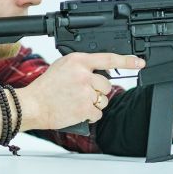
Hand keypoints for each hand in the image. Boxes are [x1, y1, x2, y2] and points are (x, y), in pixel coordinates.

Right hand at [17, 52, 144, 129]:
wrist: (32, 104)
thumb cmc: (46, 87)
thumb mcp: (63, 66)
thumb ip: (82, 66)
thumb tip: (99, 71)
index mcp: (78, 61)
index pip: (108, 58)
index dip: (127, 60)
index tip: (140, 62)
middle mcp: (84, 75)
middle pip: (107, 84)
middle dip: (98, 91)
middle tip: (82, 93)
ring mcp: (85, 92)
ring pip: (103, 99)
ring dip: (94, 103)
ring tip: (76, 102)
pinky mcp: (85, 108)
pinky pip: (98, 113)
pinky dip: (90, 115)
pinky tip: (77, 111)